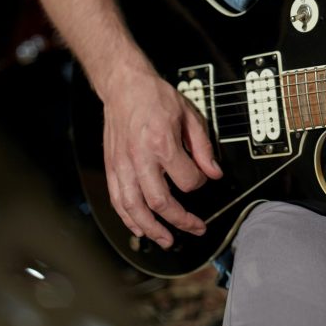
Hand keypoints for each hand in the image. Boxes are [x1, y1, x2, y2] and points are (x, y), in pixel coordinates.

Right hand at [101, 68, 222, 247]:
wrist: (124, 86)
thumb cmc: (155, 97)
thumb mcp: (190, 115)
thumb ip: (203, 147)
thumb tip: (214, 173)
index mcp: (162, 143)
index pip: (187, 180)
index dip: (199, 184)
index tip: (202, 180)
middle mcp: (140, 157)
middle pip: (160, 201)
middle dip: (180, 220)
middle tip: (195, 228)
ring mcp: (123, 164)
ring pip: (134, 208)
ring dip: (152, 229)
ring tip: (167, 240)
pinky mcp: (112, 167)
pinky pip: (118, 200)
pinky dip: (129, 218)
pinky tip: (140, 228)